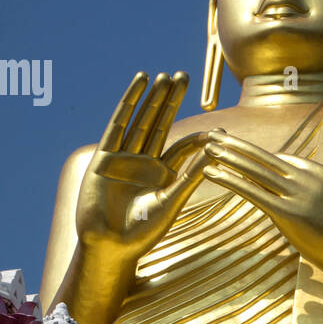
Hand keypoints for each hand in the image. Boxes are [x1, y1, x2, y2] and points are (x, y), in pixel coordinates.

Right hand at [74, 71, 212, 265]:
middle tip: (184, 76)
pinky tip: (140, 83)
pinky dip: (129, 103)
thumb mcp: (171, 202)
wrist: (109, 247)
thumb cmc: (142, 233)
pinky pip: (118, 124)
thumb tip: (215, 152)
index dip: (199, 137)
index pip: (183, 147)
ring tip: (165, 76)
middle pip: (160, 124)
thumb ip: (190, 176)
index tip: (218, 128)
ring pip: (141, 120)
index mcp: (163, 175)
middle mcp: (144, 162)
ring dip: (152, 98)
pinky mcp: (105, 156)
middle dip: (171, 101)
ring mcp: (124, 157)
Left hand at [203, 133, 322, 306]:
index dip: (257, 155)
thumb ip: (321, 195)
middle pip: (266, 157)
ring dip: (229, 157)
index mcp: (321, 174)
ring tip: (208, 148)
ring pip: (256, 170)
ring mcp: (299, 195)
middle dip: (238, 145)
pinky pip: (253, 192)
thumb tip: (311, 196)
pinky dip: (230, 180)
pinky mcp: (289, 214)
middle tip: (215, 135)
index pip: (283, 160)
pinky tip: (213, 172)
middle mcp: (308, 179)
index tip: (238, 148)